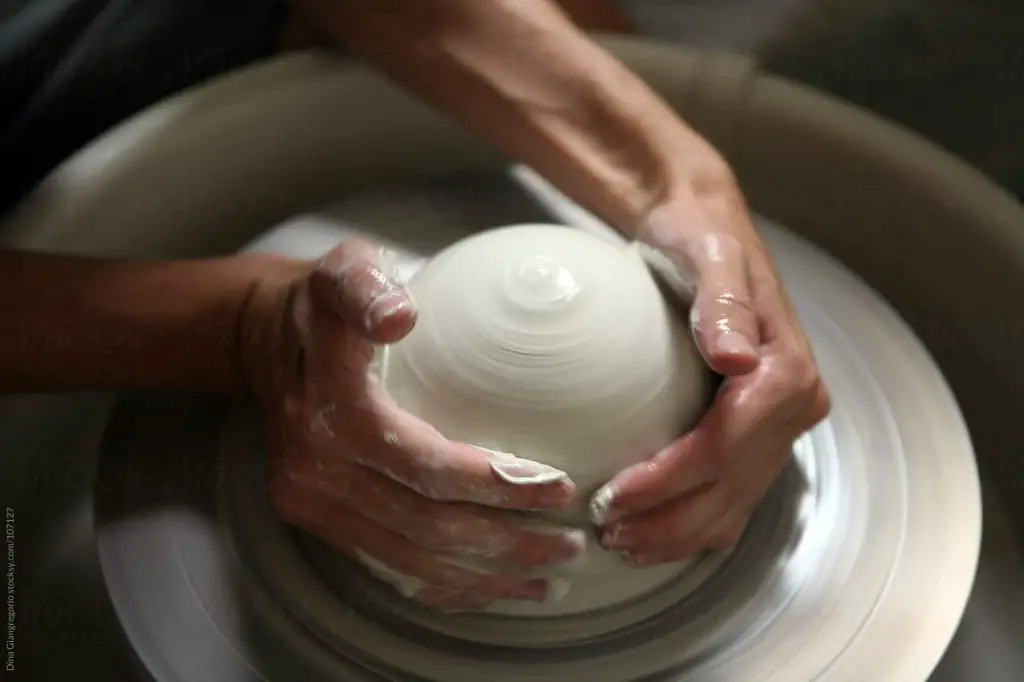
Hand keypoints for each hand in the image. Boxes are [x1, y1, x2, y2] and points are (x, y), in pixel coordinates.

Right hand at [239, 239, 584, 610]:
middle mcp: (317, 470)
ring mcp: (311, 501)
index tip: (558, 488)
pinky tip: (486, 588)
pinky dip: (442, 585)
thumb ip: (366, 287)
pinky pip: (386, 564)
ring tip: (546, 580)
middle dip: (506, 545)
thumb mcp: (341, 271)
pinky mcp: (315, 517)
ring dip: (482, 577)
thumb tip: (400, 316)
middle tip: (570, 546)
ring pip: (410, 558)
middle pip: (427, 528)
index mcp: (333, 414)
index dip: (496, 484)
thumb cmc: (319, 303)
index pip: (427, 466)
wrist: (258, 338)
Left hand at [590, 159, 830, 564]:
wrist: (705, 230)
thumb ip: (724, 303)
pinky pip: (730, 494)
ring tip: (622, 543)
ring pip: (733, 505)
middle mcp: (794, 407)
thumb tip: (737, 358)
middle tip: (607, 534)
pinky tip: (649, 528)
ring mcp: (778, 425)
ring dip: (678, 535)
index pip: (725, 449)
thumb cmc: (700, 239)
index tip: (614, 497)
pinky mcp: (756, 433)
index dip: (669, 483)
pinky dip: (691, 521)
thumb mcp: (710, 255)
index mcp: (787, 374)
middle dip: (669, 522)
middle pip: (731, 490)